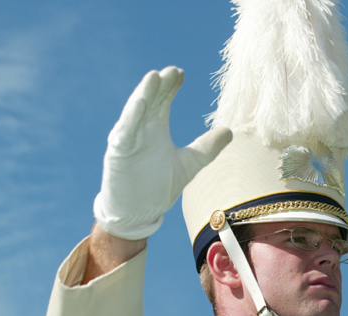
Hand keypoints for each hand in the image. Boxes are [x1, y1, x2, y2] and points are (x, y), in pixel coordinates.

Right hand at [93, 67, 231, 239]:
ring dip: (144, 94)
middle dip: (160, 85)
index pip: (163, 100)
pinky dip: (131, 117)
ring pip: (136, 111)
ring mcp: (129, 139)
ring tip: (154, 77)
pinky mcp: (118, 153)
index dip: (171, 86)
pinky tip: (139, 103)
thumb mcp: (188, 164)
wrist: (138, 212)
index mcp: (156, 128)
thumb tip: (229, 131)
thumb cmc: (157, 186)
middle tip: (172, 71)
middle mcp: (141, 129)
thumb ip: (207, 148)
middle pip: (150, 100)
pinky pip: (125, 132)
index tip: (181, 73)